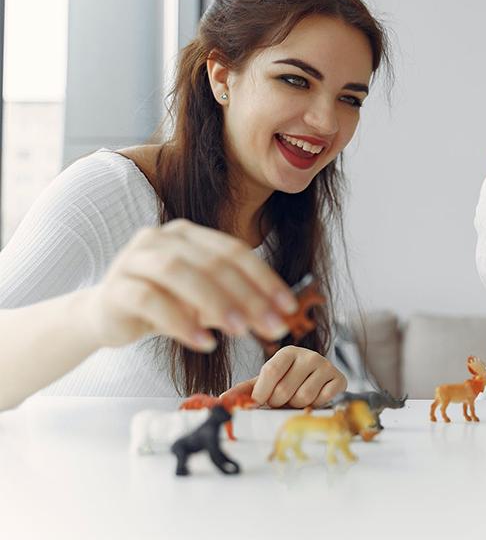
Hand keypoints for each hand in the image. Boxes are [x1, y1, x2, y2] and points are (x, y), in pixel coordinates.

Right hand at [82, 219, 298, 352]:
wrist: (106, 316)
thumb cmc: (164, 304)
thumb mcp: (205, 302)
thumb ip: (237, 302)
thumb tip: (281, 315)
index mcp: (189, 235)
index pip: (234, 251)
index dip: (265, 279)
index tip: (289, 307)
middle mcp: (161, 238)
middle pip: (212, 262)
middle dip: (248, 295)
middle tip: (272, 326)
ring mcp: (134, 259)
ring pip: (180, 273)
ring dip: (215, 302)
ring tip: (240, 331)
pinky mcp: (115, 287)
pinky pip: (150, 300)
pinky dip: (180, 321)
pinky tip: (202, 341)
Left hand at [222, 346, 345, 408]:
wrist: (319, 382)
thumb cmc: (287, 382)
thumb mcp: (265, 382)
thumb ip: (243, 391)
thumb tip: (221, 401)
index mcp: (287, 352)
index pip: (270, 372)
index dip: (263, 392)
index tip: (260, 402)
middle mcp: (308, 355)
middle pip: (285, 391)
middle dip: (280, 402)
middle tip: (284, 399)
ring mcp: (326, 365)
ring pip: (303, 399)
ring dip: (297, 406)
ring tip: (298, 398)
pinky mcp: (340, 379)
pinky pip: (322, 400)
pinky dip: (315, 406)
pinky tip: (315, 398)